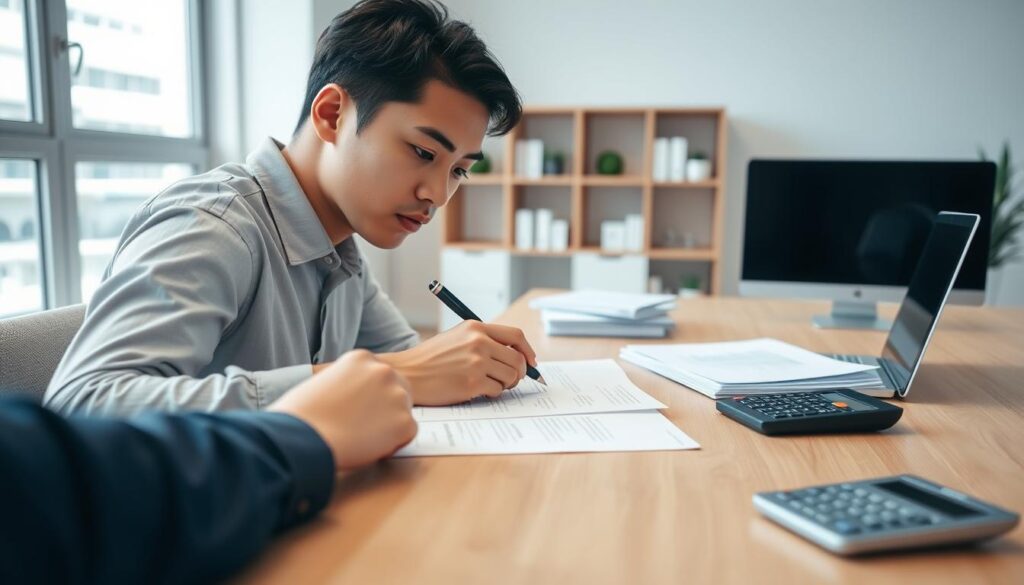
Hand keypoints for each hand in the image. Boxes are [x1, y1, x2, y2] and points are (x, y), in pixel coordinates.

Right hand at [270, 350, 416, 469]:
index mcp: (361, 358)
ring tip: (361, 437)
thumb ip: (346, 383)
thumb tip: (351, 398)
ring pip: (404, 413)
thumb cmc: (301, 415)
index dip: (371, 395)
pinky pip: (408, 434)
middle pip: (399, 389)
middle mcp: (383, 371)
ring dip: (389, 425)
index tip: (359, 407)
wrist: (301, 437)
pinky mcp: (404, 422)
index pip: (379, 375)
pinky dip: (394, 444)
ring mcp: (396, 396)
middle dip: (387, 407)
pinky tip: (370, 448)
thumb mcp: (322, 382)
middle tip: (366, 425)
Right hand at [377, 321, 537, 405]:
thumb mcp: (457, 338)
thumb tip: (517, 356)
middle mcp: (479, 342)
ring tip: (490, 384)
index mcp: (476, 328)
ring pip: (511, 376)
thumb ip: (484, 341)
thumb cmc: (431, 359)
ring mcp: (476, 363)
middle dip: (520, 373)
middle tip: (512, 380)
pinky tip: (477, 390)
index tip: (531, 362)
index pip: (516, 336)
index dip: (528, 351)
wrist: (407, 373)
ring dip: (506, 384)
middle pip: (518, 359)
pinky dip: (492, 393)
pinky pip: (497, 390)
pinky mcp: (472, 383)